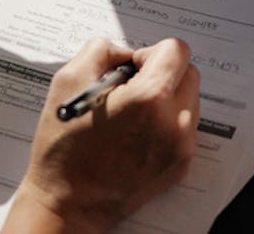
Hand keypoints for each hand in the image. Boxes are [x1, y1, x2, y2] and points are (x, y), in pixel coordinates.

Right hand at [5, 38, 199, 233]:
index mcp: (149, 98)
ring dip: (166, 97)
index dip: (150, 52)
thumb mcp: (68, 81)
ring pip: (189, 99)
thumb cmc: (63, 148)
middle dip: (162, 73)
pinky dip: (166, 123)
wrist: (67, 204)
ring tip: (131, 115)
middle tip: (129, 90)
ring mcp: (181, 146)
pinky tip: (136, 134)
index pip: (177, 50)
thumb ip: (101, 50)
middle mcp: (173, 123)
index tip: (132, 68)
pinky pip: (185, 127)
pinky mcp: (180, 164)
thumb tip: (125, 53)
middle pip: (189, 72)